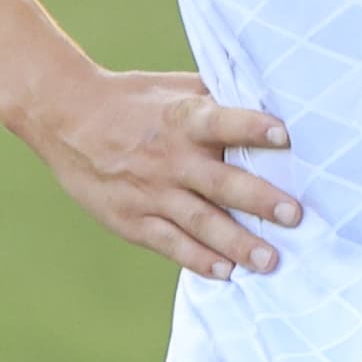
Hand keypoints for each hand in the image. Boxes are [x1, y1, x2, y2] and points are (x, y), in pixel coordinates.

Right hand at [0, 59, 301, 281]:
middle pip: (219, 182)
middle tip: (294, 215)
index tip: (285, 133)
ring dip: (237, 243)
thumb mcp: (175, 89)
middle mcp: (169, 157)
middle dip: (259, 199)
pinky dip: (199, 259)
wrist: (66, 117)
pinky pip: (170, 243)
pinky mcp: (132, 220)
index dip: (251, 126)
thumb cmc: (134, 100)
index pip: (221, 121)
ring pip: (200, 222)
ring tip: (270, 260)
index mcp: (182, 119)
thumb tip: (271, 99)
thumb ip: (217, 99)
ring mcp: (150, 192)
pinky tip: (226, 273)